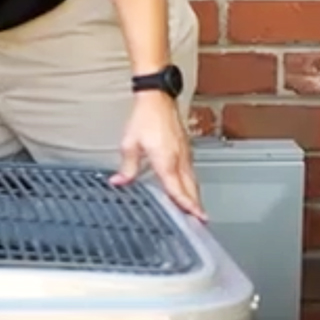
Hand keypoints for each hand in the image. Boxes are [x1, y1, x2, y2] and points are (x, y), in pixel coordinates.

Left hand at [110, 91, 207, 221]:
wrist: (157, 98)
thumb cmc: (145, 117)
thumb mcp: (130, 144)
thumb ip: (127, 167)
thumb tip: (119, 182)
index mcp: (166, 160)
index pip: (177, 189)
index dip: (186, 205)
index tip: (196, 217)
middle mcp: (179, 158)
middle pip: (190, 188)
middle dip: (195, 205)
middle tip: (200, 221)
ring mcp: (185, 153)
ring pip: (193, 180)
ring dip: (194, 195)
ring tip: (196, 210)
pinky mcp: (185, 148)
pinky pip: (191, 171)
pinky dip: (191, 183)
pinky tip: (188, 188)